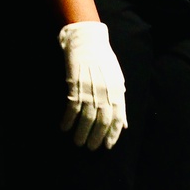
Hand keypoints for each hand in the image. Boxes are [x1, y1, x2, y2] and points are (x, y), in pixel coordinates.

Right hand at [57, 21, 126, 150]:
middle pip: (102, 120)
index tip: (107, 146)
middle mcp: (105, 92)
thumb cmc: (104, 62)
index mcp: (117, 91)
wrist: (88, 42)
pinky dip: (67, 120)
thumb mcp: (117, 81)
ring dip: (81, 132)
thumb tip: (124, 125)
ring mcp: (90, 89)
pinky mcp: (74, 85)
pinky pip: (71, 107)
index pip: (118, 118)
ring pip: (86, 117)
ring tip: (77, 143)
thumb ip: (120, 103)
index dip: (113, 134)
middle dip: (96, 137)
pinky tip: (64, 128)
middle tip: (90, 148)